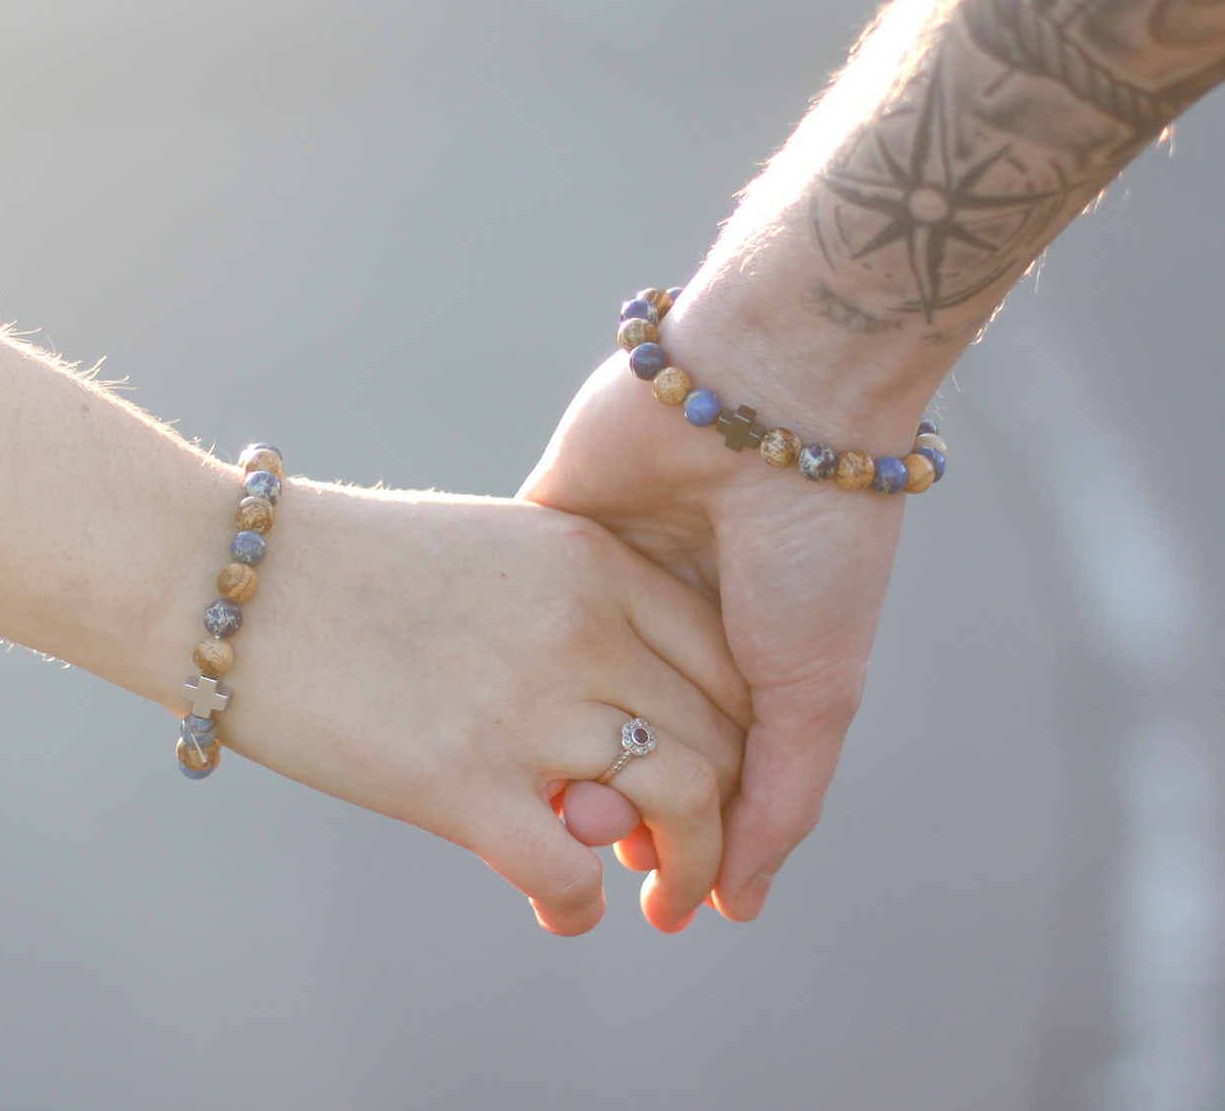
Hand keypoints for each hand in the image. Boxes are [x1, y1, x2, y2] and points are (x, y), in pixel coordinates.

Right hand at [173, 479, 748, 934]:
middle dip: (728, 809)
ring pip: (682, 806)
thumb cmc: (352, 563)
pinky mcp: (457, 782)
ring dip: (685, 869)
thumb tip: (624, 702)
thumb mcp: (493, 547)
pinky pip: (572, 873)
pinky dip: (580, 906)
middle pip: (720, 736)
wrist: (228, 578)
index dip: (740, 731)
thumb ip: (575, 605)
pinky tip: (560, 908)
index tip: (723, 773)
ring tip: (664, 899)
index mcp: (591, 560)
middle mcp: (580, 627)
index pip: (724, 657)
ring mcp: (524, 705)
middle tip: (689, 852)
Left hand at [523, 281, 924, 920]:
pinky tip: (487, 707)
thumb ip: (776, 802)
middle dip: (602, 789)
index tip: (649, 880)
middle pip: (616, 729)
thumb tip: (732, 905)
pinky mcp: (549, 524)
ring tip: (536, 791)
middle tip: (585, 835)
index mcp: (743, 655)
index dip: (670, 825)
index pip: (690, 763)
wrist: (771, 396)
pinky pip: (512, 606)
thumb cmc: (814, 546)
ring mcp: (606, 571)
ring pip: (556, 682)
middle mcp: (672, 618)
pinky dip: (504, 657)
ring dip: (546, 737)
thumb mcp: (815, 690)